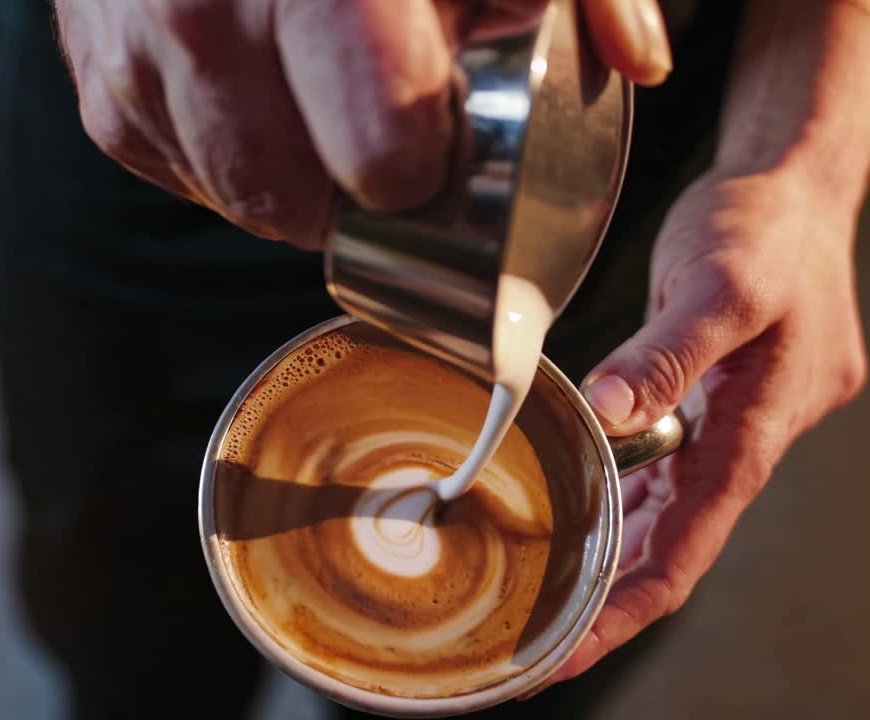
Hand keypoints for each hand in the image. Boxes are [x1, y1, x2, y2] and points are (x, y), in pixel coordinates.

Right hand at [54, 0, 672, 248]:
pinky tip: (253, 97)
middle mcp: (213, 16)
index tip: (433, 139)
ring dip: (290, 182)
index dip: (422, 168)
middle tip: (378, 135)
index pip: (383, 153)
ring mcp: (142, 56)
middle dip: (351, 190)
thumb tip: (639, 63)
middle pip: (298, 203)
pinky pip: (181, 174)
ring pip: (236, 199)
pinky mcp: (103, 89)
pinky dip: (226, 159)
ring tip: (316, 108)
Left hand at [543, 166, 866, 686]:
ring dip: (618, 555)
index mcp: (759, 423)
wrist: (792, 181)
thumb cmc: (766, 226)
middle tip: (541, 647)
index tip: (573, 650)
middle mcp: (752, 435)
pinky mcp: (715, 398)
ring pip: (671, 511)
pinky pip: (669, 468)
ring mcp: (737, 420)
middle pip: (678, 542)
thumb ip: (664, 354)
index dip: (629, 603)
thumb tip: (611, 416)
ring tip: (550, 601)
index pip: (690, 542)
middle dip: (613, 599)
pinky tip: (585, 518)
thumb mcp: (719, 282)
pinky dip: (627, 500)